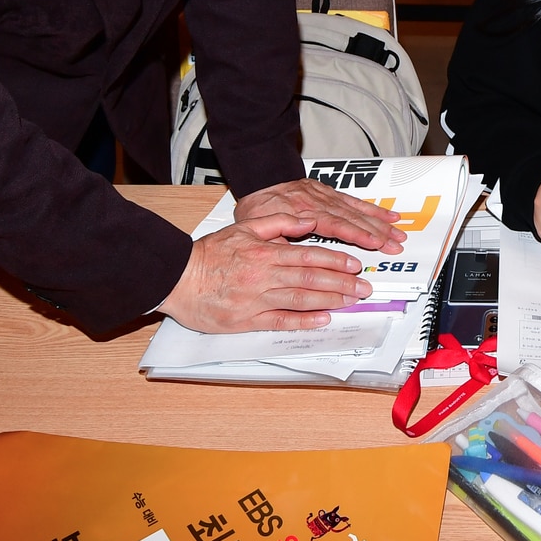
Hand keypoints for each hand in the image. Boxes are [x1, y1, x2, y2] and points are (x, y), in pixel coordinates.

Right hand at [159, 213, 372, 332]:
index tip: (355, 264)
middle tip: (364, 286)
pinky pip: (281, 321)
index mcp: (266, 252)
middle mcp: (265, 276)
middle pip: (312, 279)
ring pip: (302, 300)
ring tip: (351, 301)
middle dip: (342, 283)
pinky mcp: (248, 320)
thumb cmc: (209, 254)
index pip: (309, 256)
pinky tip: (323, 319)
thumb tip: (307, 219)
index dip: (336, 261)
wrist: (177, 278)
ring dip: (331, 301)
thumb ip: (278, 221)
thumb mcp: (244, 226)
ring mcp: (258, 300)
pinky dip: (304, 321)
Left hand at [235, 177, 404, 252]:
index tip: (375, 244)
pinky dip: (372, 209)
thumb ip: (280, 243)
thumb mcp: (260, 230)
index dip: (357, 235)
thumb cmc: (258, 206)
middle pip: (352, 218)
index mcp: (301, 212)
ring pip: (357, 209)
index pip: (335, 225)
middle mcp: (317, 202)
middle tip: (395, 244)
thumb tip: (296, 259)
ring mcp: (325, 196)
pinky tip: (386, 215)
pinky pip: (354, 201)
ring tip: (397, 231)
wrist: (258, 179)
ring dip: (379, 221)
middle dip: (377, 231)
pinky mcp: (329, 193)